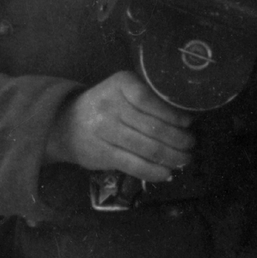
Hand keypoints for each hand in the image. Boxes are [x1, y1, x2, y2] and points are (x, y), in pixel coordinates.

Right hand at [44, 71, 194, 182]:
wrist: (66, 123)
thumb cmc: (105, 105)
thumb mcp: (122, 91)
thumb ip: (148, 98)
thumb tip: (186, 117)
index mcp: (120, 84)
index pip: (151, 100)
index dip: (173, 114)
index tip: (188, 123)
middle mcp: (111, 105)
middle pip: (154, 127)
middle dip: (180, 140)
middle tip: (190, 145)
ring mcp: (105, 131)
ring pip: (149, 148)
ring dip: (173, 157)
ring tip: (183, 159)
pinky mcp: (103, 153)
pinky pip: (136, 165)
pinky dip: (156, 172)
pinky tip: (167, 172)